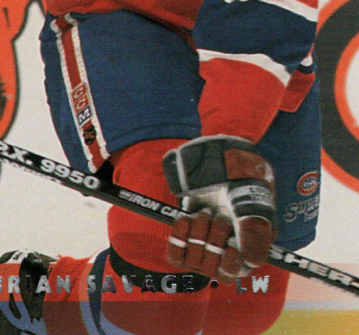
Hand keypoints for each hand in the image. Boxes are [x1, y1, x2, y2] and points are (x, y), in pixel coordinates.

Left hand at [163, 136, 275, 282]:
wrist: (219, 155)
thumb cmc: (244, 179)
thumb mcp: (254, 201)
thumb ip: (256, 231)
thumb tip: (252, 262)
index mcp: (248, 250)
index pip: (232, 275)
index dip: (230, 265)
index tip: (231, 245)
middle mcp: (224, 251)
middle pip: (210, 269)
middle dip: (215, 240)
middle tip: (221, 216)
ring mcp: (203, 242)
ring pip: (192, 261)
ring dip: (198, 233)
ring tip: (207, 211)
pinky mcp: (186, 233)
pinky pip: (175, 254)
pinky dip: (178, 236)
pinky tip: (186, 218)